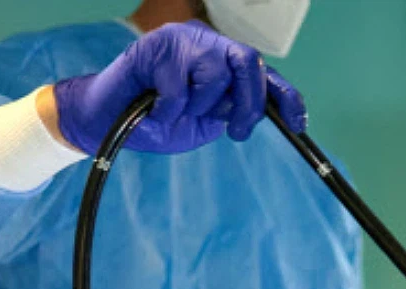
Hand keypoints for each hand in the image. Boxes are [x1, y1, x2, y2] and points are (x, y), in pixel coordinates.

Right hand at [52, 21, 305, 154]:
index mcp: (224, 62)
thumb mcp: (204, 122)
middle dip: (248, 103)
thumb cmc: (157, 120)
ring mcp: (182, 40)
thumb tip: (259, 110)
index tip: (298, 124)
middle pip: (249, 63)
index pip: (264, 74)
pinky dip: (170, 110)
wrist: (108, 120)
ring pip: (215, 74)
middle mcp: (207, 43)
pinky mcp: (156, 47)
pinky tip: (155, 108)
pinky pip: (180, 89)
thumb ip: (231, 111)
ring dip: (199, 107)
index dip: (286, 97)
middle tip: (236, 130)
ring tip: (176, 111)